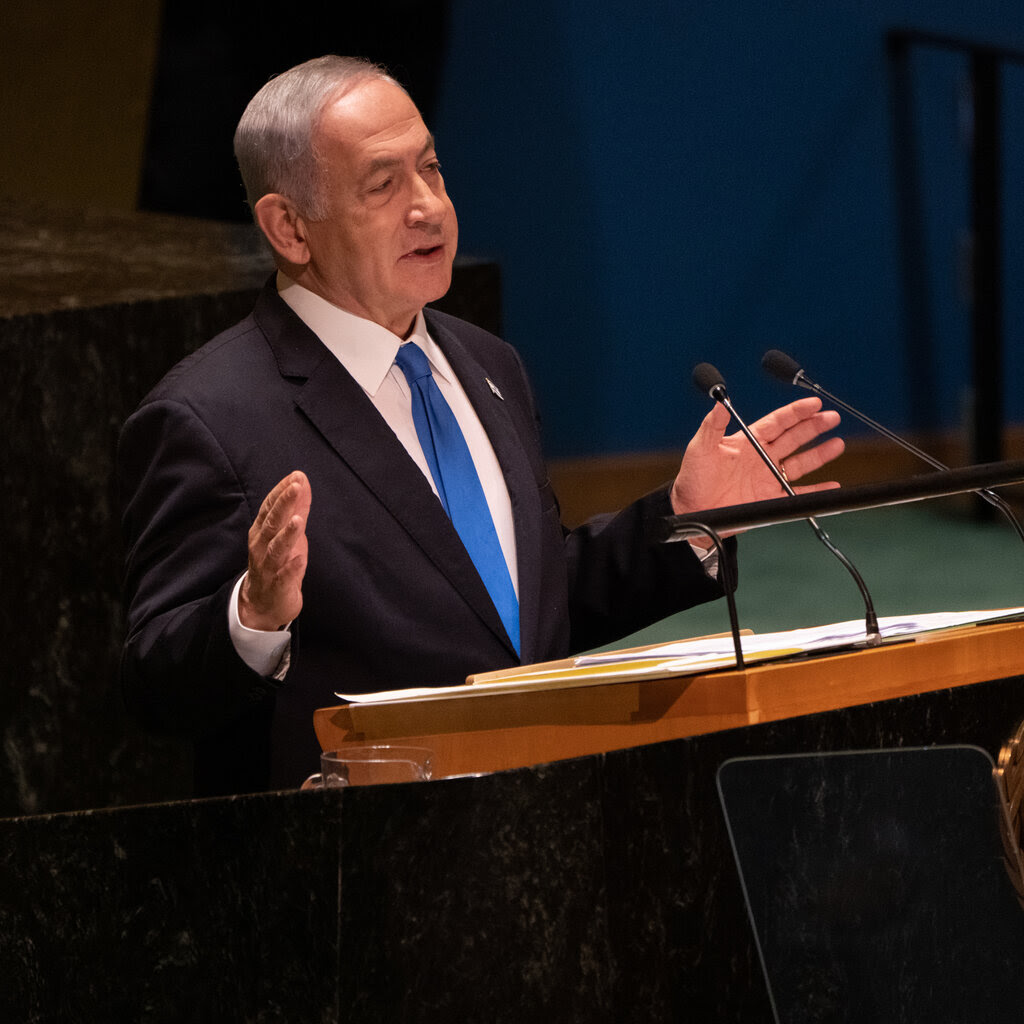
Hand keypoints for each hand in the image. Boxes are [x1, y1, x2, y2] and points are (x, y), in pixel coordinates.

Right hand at [239, 471, 311, 630]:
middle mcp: (262, 547)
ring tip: (298, 520)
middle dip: (283, 505)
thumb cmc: (277, 562)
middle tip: (295, 487)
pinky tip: (300, 559)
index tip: (295, 477)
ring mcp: (269, 567)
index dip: (281, 492)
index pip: (269, 507)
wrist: (263, 605)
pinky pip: (284, 577)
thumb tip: (302, 481)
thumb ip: (295, 509)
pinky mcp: (278, 587)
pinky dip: (291, 568)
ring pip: (276, 549)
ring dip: (287, 534)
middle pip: (271, 523)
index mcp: (262, 532)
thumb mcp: (288, 533)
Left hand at [670, 397, 843, 518]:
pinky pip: (798, 493)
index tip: (814, 403)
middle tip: (832, 417)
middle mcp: (761, 457)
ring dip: (819, 454)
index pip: (777, 422)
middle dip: (813, 427)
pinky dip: (816, 490)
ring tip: (837, 444)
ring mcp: (767, 477)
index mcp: (747, 441)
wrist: (691, 510)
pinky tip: (831, 485)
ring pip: (800, 462)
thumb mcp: (700, 449)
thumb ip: (712, 426)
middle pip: (794, 438)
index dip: (795, 412)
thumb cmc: (692, 478)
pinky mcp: (770, 498)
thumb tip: (718, 403)